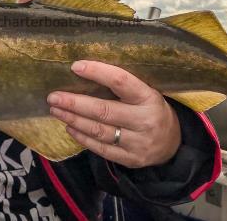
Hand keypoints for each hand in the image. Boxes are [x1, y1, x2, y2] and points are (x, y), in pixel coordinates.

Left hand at [47, 60, 180, 167]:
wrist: (173, 144)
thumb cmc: (151, 110)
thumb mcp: (146, 93)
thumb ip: (122, 86)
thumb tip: (84, 71)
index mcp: (149, 97)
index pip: (120, 81)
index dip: (97, 72)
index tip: (76, 67)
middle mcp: (144, 120)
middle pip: (103, 110)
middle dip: (74, 103)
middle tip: (53, 97)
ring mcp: (137, 142)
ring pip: (99, 131)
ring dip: (73, 119)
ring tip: (56, 110)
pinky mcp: (130, 159)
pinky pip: (101, 148)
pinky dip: (82, 137)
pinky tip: (70, 127)